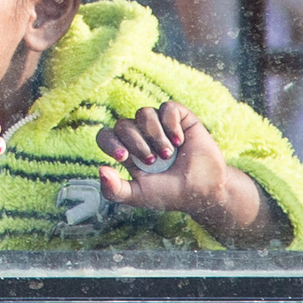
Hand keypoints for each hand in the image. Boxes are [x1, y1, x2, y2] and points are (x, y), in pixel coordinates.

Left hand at [96, 101, 287, 244]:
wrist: (203, 191)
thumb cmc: (169, 194)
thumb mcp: (139, 195)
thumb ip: (115, 190)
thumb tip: (100, 170)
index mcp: (126, 151)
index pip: (105, 136)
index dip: (110, 143)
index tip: (123, 158)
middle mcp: (140, 135)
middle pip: (123, 124)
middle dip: (137, 143)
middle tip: (153, 161)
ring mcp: (159, 124)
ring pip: (144, 112)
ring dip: (155, 135)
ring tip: (168, 154)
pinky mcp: (180, 118)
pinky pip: (167, 107)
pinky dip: (171, 123)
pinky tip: (180, 140)